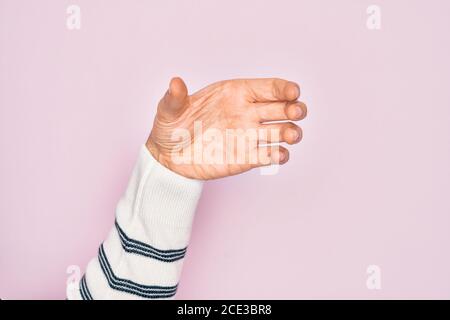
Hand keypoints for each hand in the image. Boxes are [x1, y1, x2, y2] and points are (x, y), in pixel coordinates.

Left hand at [146, 77, 306, 179]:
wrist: (168, 158)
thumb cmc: (170, 128)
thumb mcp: (168, 110)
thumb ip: (174, 97)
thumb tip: (175, 82)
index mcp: (235, 93)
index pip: (267, 87)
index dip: (284, 88)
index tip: (293, 92)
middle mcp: (247, 112)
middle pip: (282, 108)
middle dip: (294, 108)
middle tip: (296, 112)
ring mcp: (249, 136)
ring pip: (281, 131)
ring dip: (291, 132)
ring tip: (291, 135)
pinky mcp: (246, 158)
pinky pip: (269, 156)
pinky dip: (279, 155)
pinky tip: (279, 154)